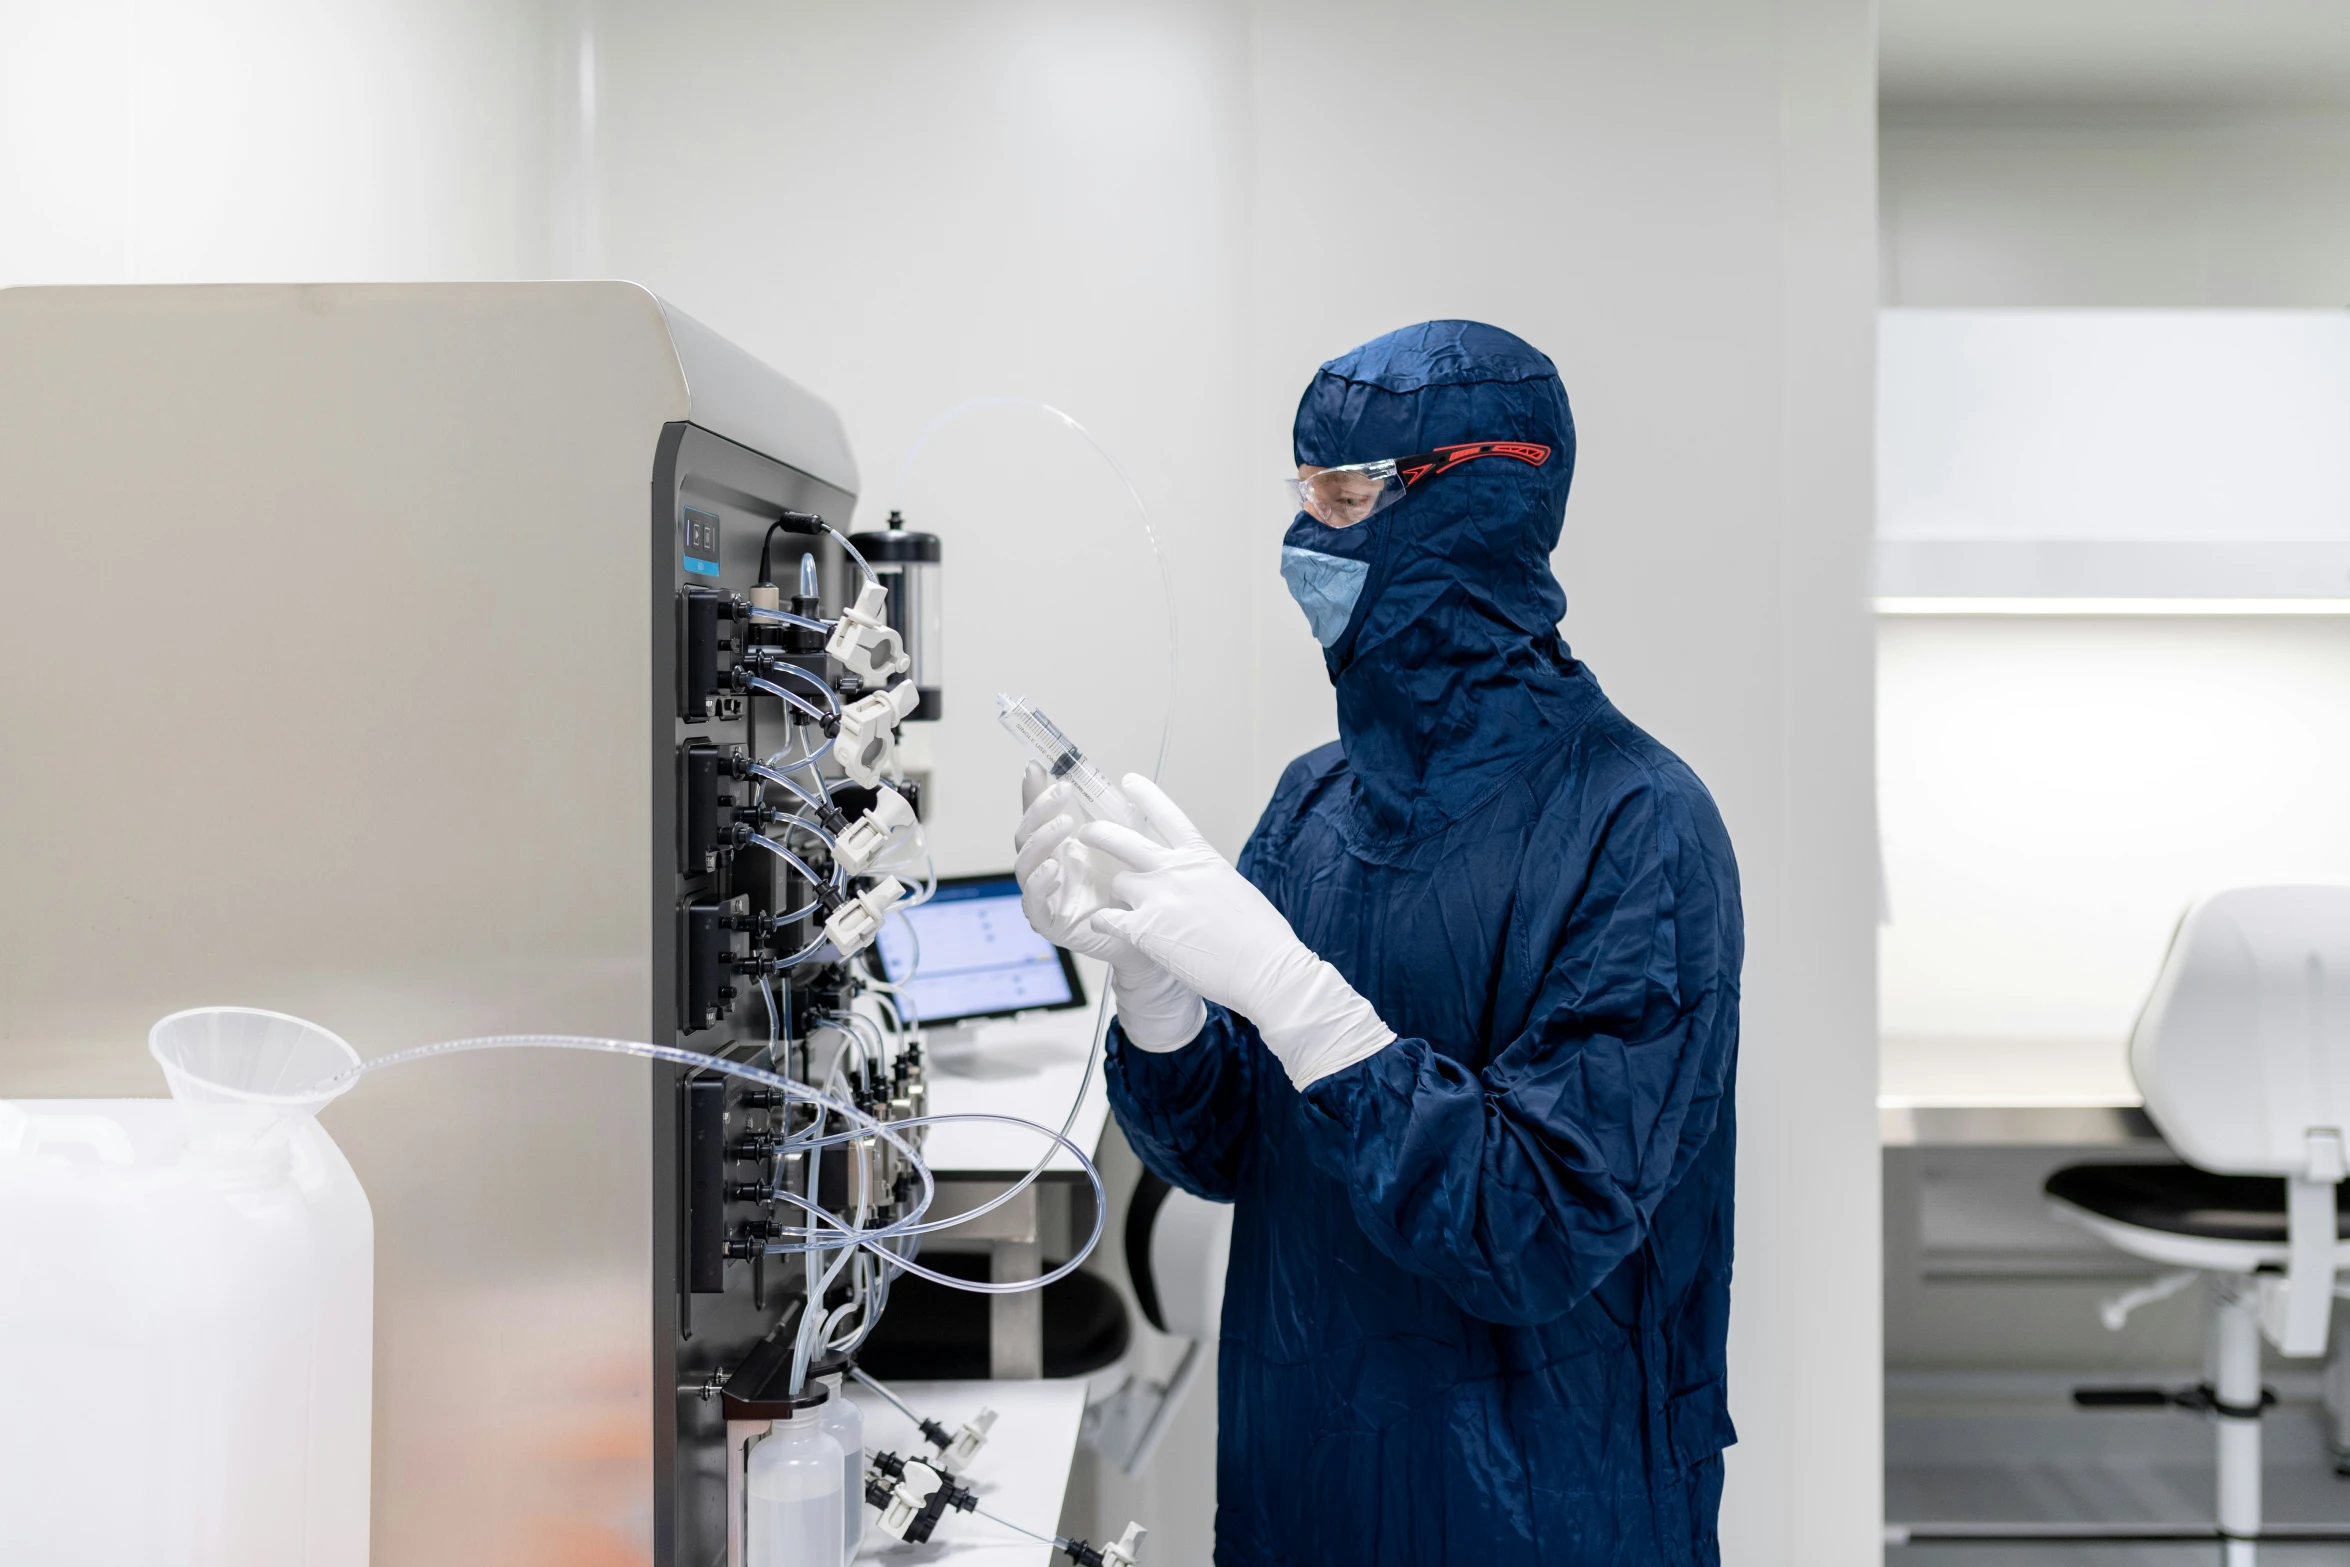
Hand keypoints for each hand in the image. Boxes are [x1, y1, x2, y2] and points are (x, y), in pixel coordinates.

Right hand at [1013, 764, 1202, 1049]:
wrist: (1149, 931)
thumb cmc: (1133, 886)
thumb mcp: (1125, 843)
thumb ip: (1112, 815)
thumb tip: (1116, 778)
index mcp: (1059, 848)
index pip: (1037, 816)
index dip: (1034, 793)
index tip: (1038, 767)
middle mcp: (1046, 868)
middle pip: (1025, 835)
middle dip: (1039, 810)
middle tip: (1062, 791)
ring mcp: (1044, 895)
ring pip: (1024, 865)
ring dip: (1041, 841)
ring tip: (1064, 825)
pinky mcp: (1048, 922)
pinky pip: (1032, 902)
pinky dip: (1039, 883)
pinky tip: (1055, 868)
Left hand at [1079, 776, 1395, 1086]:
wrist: (1265, 968)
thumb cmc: (1261, 937)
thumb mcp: (1236, 890)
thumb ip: (1206, 879)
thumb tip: (1196, 884)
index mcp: (1202, 857)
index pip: (1167, 815)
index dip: (1145, 795)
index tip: (1129, 781)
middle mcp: (1175, 870)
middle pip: (1122, 839)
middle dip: (1100, 833)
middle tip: (1087, 833)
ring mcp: (1157, 898)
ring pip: (1118, 884)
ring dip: (1118, 895)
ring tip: (1120, 907)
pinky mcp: (1144, 929)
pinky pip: (1107, 919)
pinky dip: (1105, 923)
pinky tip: (1107, 927)